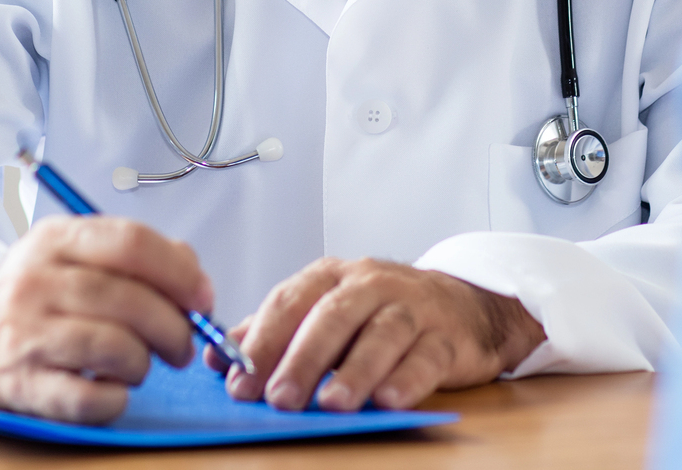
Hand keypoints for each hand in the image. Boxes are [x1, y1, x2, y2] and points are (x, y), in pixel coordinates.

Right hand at [0, 217, 210, 423]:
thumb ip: (136, 255)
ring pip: (114, 346)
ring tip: (143, 365)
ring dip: (145, 362)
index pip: (131, 243)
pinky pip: (88, 398)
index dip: (179, 273)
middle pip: (129, 299)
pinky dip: (116, 399)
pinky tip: (115, 390)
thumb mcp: (75, 253)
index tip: (202, 297)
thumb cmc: (35, 293)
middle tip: (184, 345)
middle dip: (174, 327)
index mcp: (56, 239)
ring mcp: (26, 333)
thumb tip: (194, 276)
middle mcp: (37, 281)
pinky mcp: (20, 384)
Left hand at [208, 258, 544, 411]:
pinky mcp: (447, 336)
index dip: (262, 342)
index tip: (238, 382)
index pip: (289, 302)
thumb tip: (218, 355)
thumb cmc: (380, 311)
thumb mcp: (324, 310)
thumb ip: (275, 330)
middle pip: (333, 315)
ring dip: (356, 370)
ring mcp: (413, 307)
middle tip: (279, 398)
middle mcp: (372, 284)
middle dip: (303, 358)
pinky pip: (428, 356)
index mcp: (332, 276)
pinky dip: (408, 379)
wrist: (463, 304)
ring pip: (382, 333)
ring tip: (333, 404)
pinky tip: (388, 401)